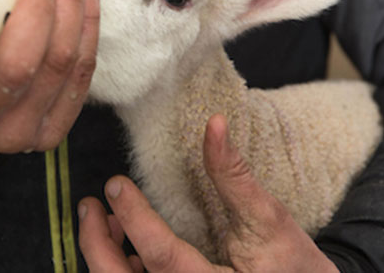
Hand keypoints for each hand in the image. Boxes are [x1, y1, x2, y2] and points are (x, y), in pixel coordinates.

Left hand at [78, 114, 338, 271]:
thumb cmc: (293, 265)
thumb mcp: (270, 219)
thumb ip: (235, 176)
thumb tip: (214, 125)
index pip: (162, 257)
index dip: (133, 218)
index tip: (114, 185)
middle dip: (95, 245)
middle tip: (89, 206)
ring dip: (105, 259)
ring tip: (105, 221)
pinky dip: (123, 271)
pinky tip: (127, 248)